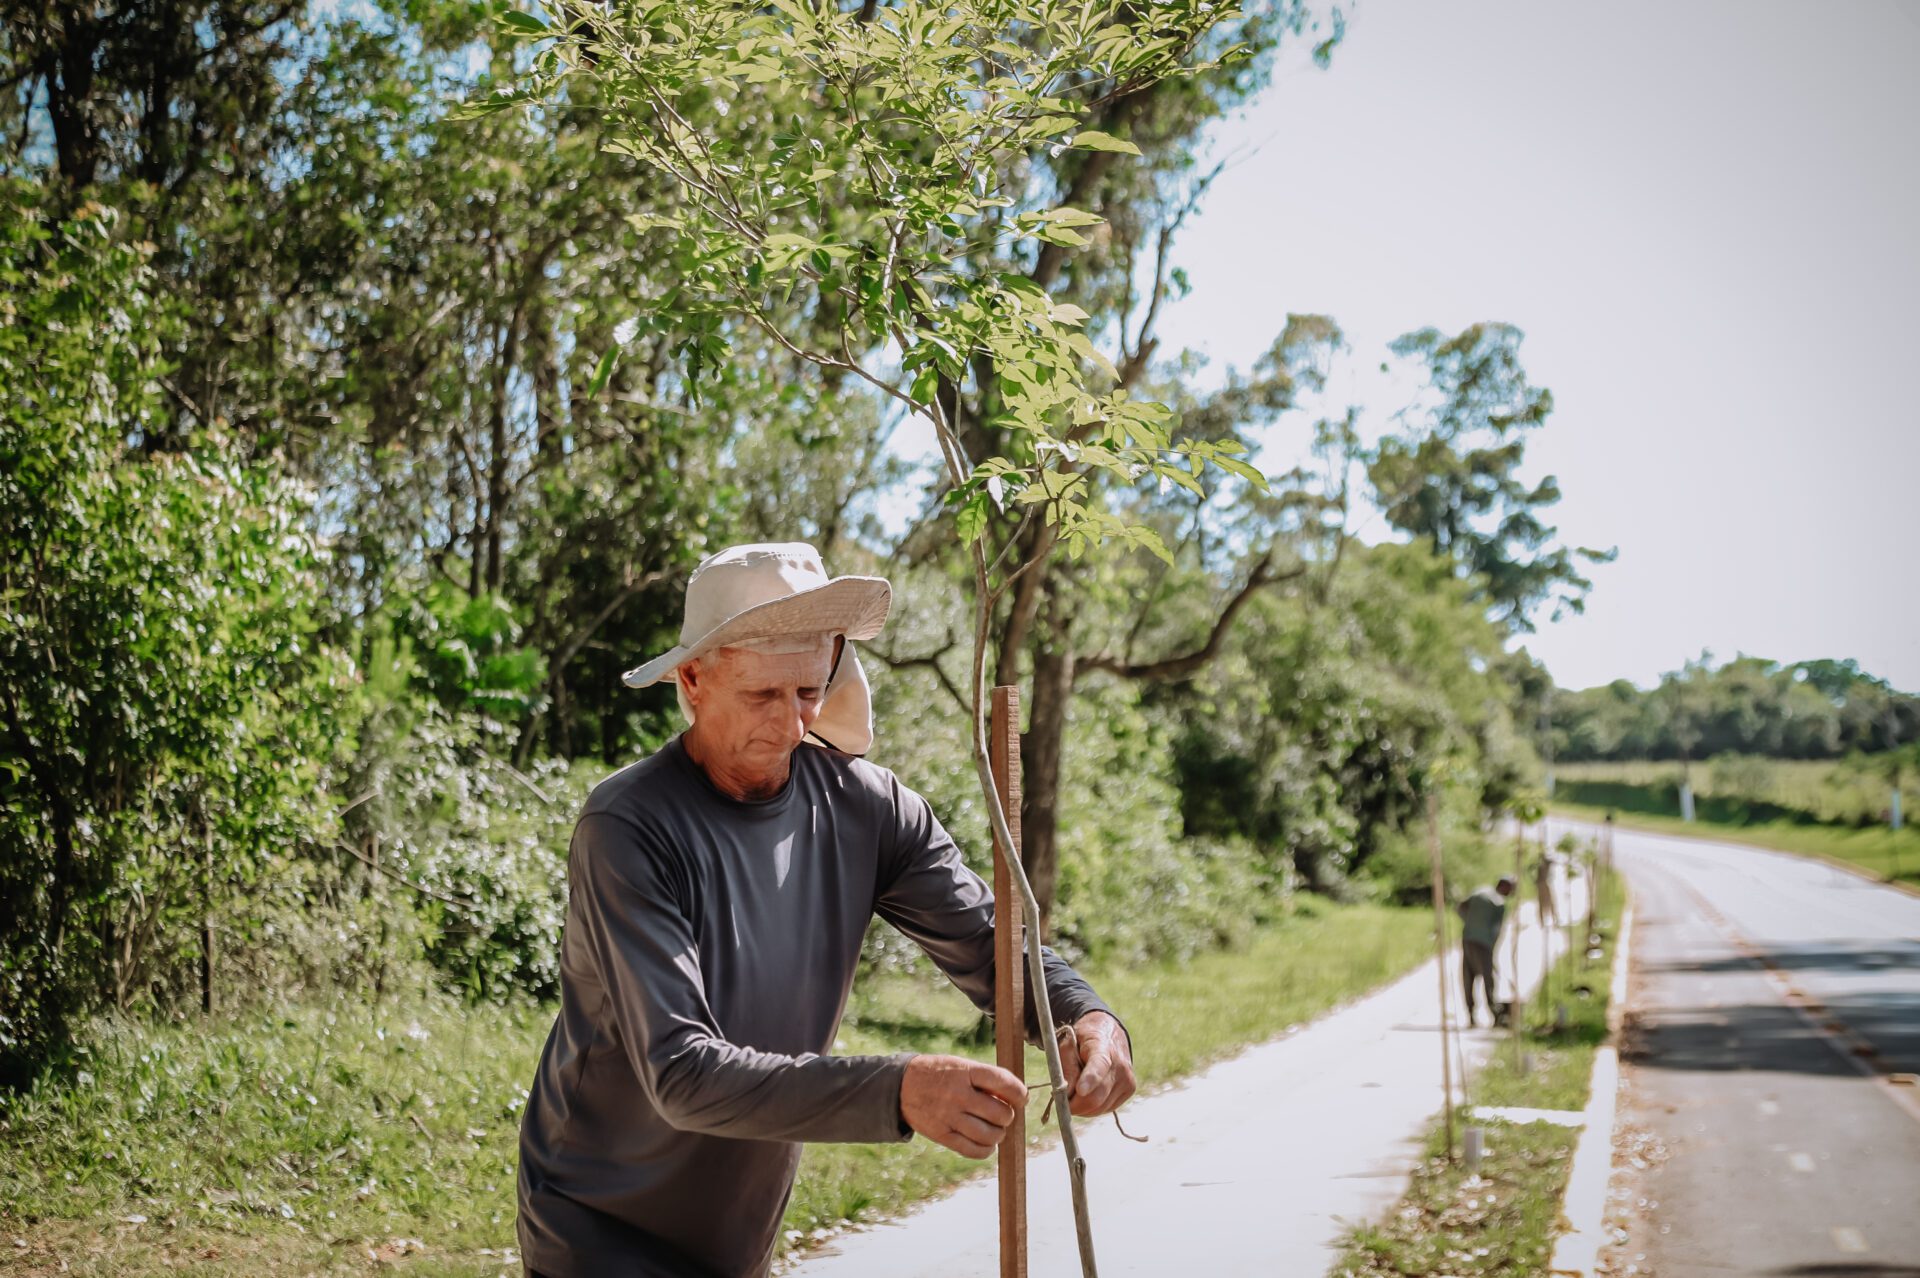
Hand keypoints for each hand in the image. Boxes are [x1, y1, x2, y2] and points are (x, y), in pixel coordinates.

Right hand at [899, 1054, 1027, 1158]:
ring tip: (994, 1128)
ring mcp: (949, 1117)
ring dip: (999, 1134)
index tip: (1022, 1098)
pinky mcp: (942, 1135)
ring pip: (991, 1135)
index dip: (1020, 1093)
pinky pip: (974, 1150)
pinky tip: (986, 1142)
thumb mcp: (961, 1066)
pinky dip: (986, 1149)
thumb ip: (986, 1080)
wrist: (901, 1086)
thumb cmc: (940, 1074)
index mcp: (965, 1072)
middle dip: (1008, 1115)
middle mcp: (958, 1095)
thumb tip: (1015, 1099)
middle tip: (1002, 1113)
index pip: (1004, 1083)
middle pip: (1001, 1114)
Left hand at [1055, 1011, 1135, 1117]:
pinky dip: (1093, 1107)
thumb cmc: (1083, 1041)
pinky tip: (1089, 1092)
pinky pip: (1106, 1109)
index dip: (1089, 1080)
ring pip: (1099, 1108)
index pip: (1099, 1066)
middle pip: (1096, 1097)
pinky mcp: (1129, 1090)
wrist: (1108, 1033)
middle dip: (1075, 1105)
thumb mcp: (1067, 1046)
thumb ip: (1066, 1068)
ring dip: (1082, 1107)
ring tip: (1076, 1090)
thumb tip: (1066, 1094)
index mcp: (1102, 1047)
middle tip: (1060, 1100)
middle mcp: (1120, 1065)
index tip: (1080, 1090)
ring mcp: (1127, 1079)